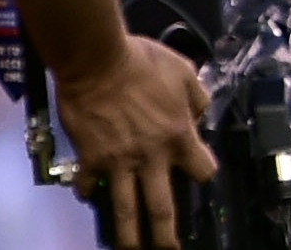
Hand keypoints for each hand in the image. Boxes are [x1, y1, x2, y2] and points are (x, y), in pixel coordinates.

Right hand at [52, 36, 218, 249]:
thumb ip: (197, 96)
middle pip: (162, 209)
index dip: (202, 172)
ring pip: (125, 211)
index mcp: (178, 135)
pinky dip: (87, 192)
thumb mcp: (183, 70)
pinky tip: (88, 194)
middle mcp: (151, 156)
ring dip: (128, 236)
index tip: (199, 174)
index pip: (202, 170)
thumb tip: (201, 112)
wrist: (97, 58)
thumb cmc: (140, 60)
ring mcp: (119, 162)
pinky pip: (89, 184)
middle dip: (166, 237)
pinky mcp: (91, 158)